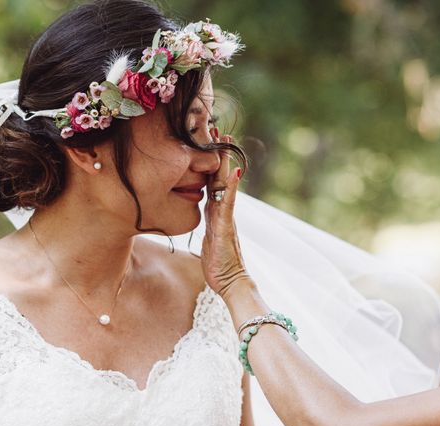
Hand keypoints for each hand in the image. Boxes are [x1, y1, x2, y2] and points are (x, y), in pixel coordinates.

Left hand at [201, 131, 252, 299]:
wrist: (232, 283)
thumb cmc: (219, 266)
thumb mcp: (209, 241)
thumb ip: (209, 228)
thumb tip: (205, 221)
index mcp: (216, 214)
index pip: (212, 183)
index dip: (209, 163)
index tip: (208, 141)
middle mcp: (223, 212)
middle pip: (220, 177)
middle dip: (218, 153)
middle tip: (217, 129)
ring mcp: (226, 218)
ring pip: (224, 185)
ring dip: (225, 162)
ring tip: (226, 140)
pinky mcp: (227, 227)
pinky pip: (228, 203)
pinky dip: (231, 187)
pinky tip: (234, 172)